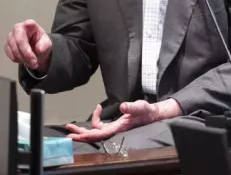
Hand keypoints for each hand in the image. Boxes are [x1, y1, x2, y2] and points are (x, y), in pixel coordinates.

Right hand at [4, 20, 51, 73]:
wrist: (36, 51)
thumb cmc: (41, 44)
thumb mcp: (47, 44)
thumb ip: (44, 45)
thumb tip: (38, 49)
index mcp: (30, 25)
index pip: (29, 24)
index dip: (28, 25)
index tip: (30, 27)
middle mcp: (18, 28)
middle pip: (19, 41)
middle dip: (27, 54)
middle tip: (34, 63)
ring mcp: (10, 37)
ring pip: (14, 50)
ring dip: (24, 59)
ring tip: (33, 63)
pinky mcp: (6, 45)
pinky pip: (11, 55)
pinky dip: (19, 60)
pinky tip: (25, 60)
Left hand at [65, 99, 181, 142]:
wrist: (152, 113)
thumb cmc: (146, 111)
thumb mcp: (141, 106)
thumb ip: (132, 106)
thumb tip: (122, 106)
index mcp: (119, 127)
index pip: (101, 133)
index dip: (89, 135)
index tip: (78, 135)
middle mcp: (114, 130)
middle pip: (94, 135)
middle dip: (81, 135)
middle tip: (68, 134)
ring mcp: (113, 128)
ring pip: (94, 131)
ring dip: (83, 129)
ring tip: (71, 126)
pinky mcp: (113, 125)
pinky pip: (100, 125)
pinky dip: (95, 118)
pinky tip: (97, 109)